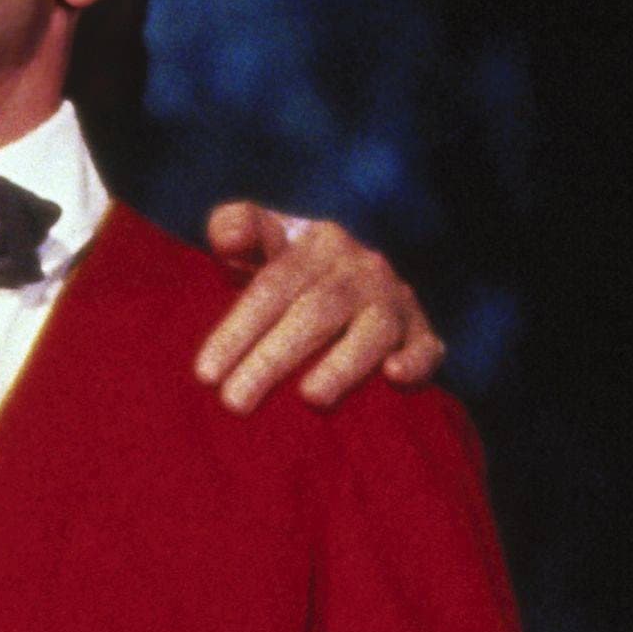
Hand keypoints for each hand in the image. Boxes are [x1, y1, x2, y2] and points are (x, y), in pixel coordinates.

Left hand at [196, 201, 443, 411]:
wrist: (358, 277)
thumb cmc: (292, 271)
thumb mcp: (265, 240)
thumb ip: (238, 228)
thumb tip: (230, 236)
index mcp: (317, 243)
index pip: (272, 287)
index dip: (238, 329)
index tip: (206, 374)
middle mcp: (360, 268)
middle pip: (315, 312)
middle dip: (273, 359)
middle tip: (235, 403)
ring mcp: (394, 300)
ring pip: (372, 331)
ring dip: (343, 365)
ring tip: (310, 399)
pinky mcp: (422, 332)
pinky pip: (426, 345)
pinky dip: (416, 360)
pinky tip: (395, 378)